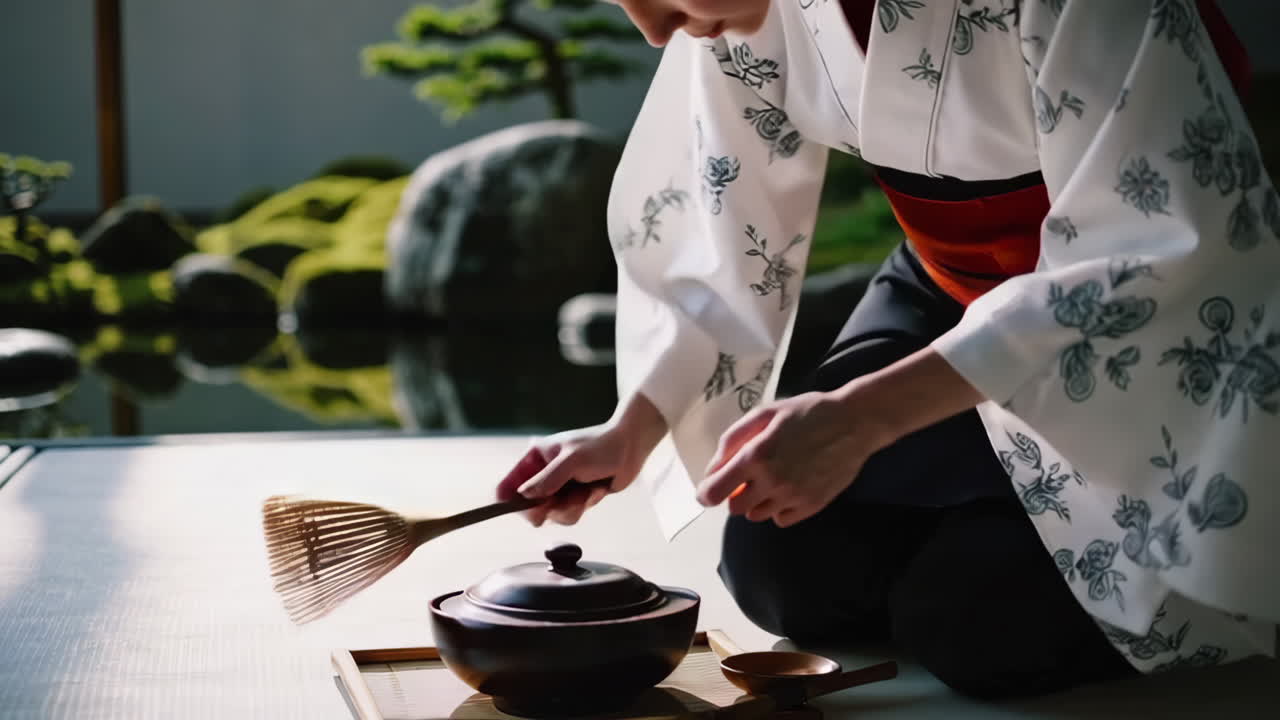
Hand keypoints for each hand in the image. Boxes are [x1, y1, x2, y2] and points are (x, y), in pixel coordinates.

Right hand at [496, 393, 666, 526]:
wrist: (631, 448)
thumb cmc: (601, 446)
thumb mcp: (572, 461)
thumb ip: (548, 479)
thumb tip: (524, 496)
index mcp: (535, 459)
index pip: (508, 486)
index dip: (510, 502)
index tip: (529, 510)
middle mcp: (543, 475)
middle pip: (528, 508)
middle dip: (551, 507)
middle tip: (564, 500)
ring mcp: (558, 488)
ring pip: (551, 515)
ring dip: (572, 507)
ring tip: (587, 490)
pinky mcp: (574, 498)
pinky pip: (569, 515)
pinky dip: (584, 506)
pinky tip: (596, 490)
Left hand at [695, 347, 984, 526]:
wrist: (854, 422)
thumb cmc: (806, 412)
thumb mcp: (764, 413)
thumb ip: (732, 440)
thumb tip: (713, 469)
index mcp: (756, 456)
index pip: (715, 492)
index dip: (705, 493)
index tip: (707, 491)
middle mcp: (773, 481)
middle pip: (735, 508)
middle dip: (735, 493)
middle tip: (748, 476)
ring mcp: (794, 496)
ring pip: (757, 515)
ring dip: (757, 501)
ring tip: (772, 478)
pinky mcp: (812, 505)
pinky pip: (781, 519)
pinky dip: (779, 508)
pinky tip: (789, 487)